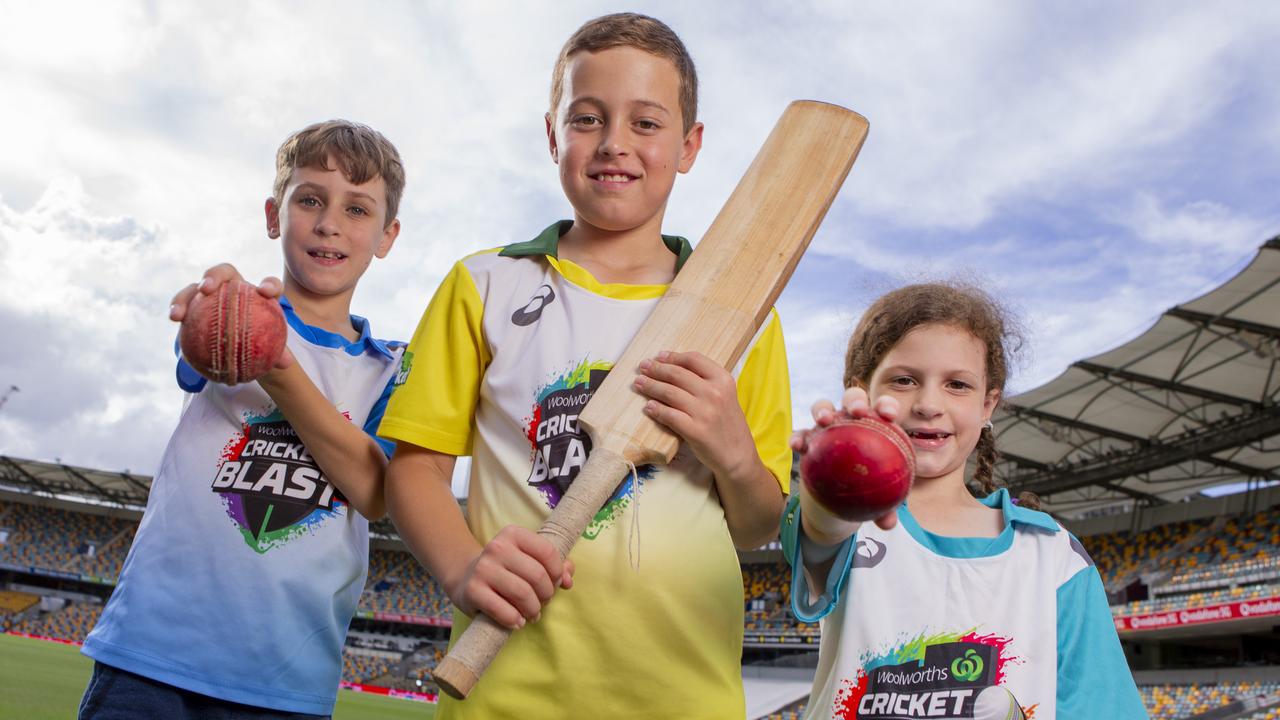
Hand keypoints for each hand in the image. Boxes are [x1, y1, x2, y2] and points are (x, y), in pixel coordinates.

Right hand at [169, 263, 292, 369]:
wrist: (235, 346)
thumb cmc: (256, 345)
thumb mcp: (268, 350)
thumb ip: (278, 353)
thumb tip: (286, 364)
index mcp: (258, 295)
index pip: (269, 286)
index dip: (270, 285)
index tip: (265, 292)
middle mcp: (234, 287)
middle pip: (225, 273)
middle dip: (215, 276)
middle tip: (207, 288)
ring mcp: (212, 293)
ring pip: (197, 286)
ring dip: (188, 294)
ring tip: (181, 309)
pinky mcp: (194, 302)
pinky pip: (184, 302)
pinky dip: (179, 307)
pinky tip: (175, 318)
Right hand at [450, 525, 573, 629]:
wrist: (465, 576)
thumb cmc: (506, 569)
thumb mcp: (528, 559)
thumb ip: (554, 565)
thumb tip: (568, 579)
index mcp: (513, 534)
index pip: (548, 552)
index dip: (557, 572)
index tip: (554, 583)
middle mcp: (497, 547)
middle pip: (537, 575)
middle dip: (546, 594)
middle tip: (543, 602)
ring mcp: (483, 569)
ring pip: (523, 594)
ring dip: (533, 610)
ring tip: (533, 614)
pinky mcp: (473, 591)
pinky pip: (503, 610)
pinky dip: (515, 620)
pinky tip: (517, 621)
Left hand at [632, 351, 756, 478]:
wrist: (738, 455)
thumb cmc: (728, 424)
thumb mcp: (725, 395)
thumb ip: (705, 381)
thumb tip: (673, 368)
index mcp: (723, 380)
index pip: (693, 359)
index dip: (672, 357)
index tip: (658, 357)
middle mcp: (715, 393)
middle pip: (677, 374)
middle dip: (656, 369)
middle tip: (642, 367)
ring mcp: (705, 412)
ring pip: (670, 392)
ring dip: (650, 386)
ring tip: (639, 383)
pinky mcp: (696, 431)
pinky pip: (669, 415)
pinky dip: (656, 409)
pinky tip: (648, 407)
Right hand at [792, 387, 900, 531]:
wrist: (841, 491)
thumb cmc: (867, 487)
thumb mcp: (878, 499)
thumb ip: (884, 508)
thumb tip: (888, 524)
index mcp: (876, 426)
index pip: (884, 409)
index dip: (886, 405)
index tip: (888, 415)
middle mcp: (852, 419)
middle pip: (854, 399)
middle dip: (855, 401)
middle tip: (856, 412)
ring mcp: (828, 426)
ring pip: (824, 408)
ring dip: (823, 410)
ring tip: (823, 420)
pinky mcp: (809, 437)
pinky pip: (801, 434)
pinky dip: (799, 437)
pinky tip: (796, 446)